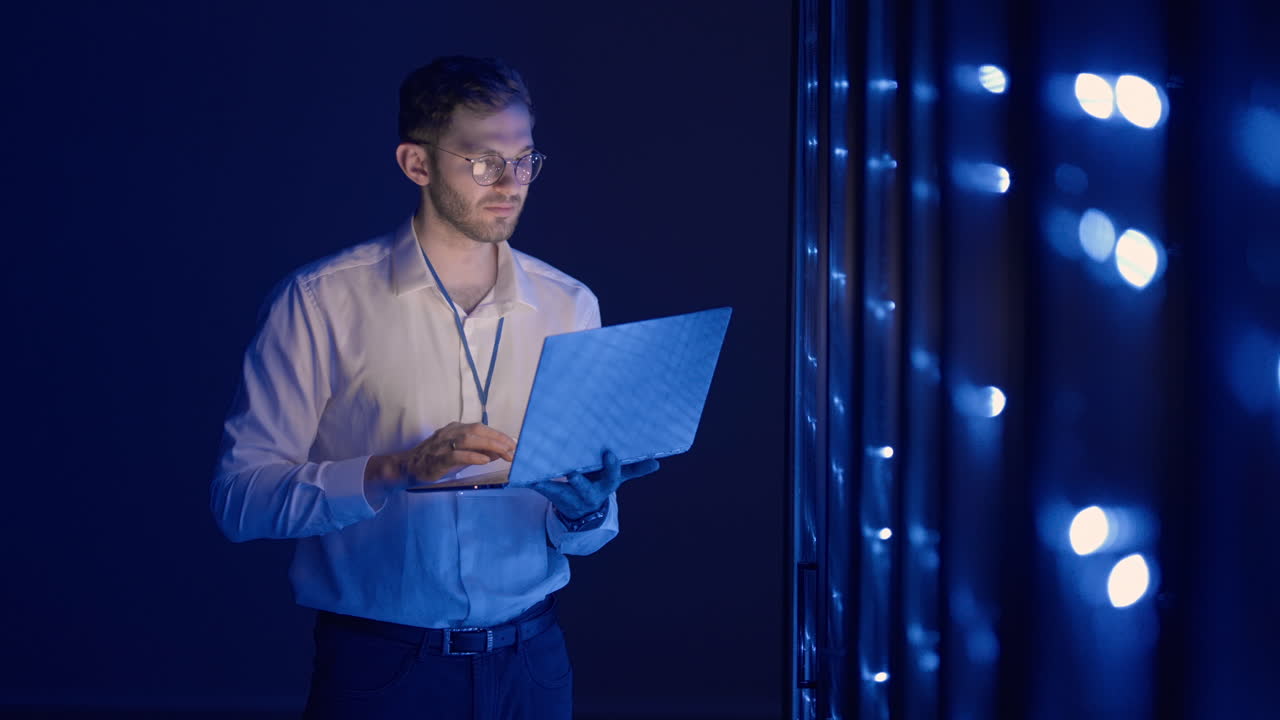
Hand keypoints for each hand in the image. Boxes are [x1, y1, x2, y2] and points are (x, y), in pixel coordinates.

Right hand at [367, 422, 515, 501]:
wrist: (409, 466)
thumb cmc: (437, 459)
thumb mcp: (461, 453)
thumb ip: (480, 451)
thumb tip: (501, 452)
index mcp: (456, 428)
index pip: (481, 428)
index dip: (499, 435)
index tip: (514, 444)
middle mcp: (450, 433)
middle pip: (477, 430)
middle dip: (498, 439)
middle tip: (513, 450)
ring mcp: (442, 445)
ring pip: (468, 439)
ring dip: (489, 445)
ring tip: (503, 453)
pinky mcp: (437, 459)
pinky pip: (456, 455)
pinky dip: (472, 456)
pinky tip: (484, 461)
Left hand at [530, 449, 659, 519]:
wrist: (582, 512)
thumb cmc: (599, 485)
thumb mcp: (616, 479)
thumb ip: (634, 470)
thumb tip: (657, 463)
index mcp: (604, 487)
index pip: (611, 478)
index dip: (611, 468)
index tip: (609, 454)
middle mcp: (587, 494)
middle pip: (584, 489)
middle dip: (579, 481)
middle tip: (573, 471)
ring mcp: (569, 497)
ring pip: (559, 491)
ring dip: (548, 484)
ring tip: (537, 475)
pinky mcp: (552, 496)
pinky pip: (541, 489)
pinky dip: (531, 482)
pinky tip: (521, 475)